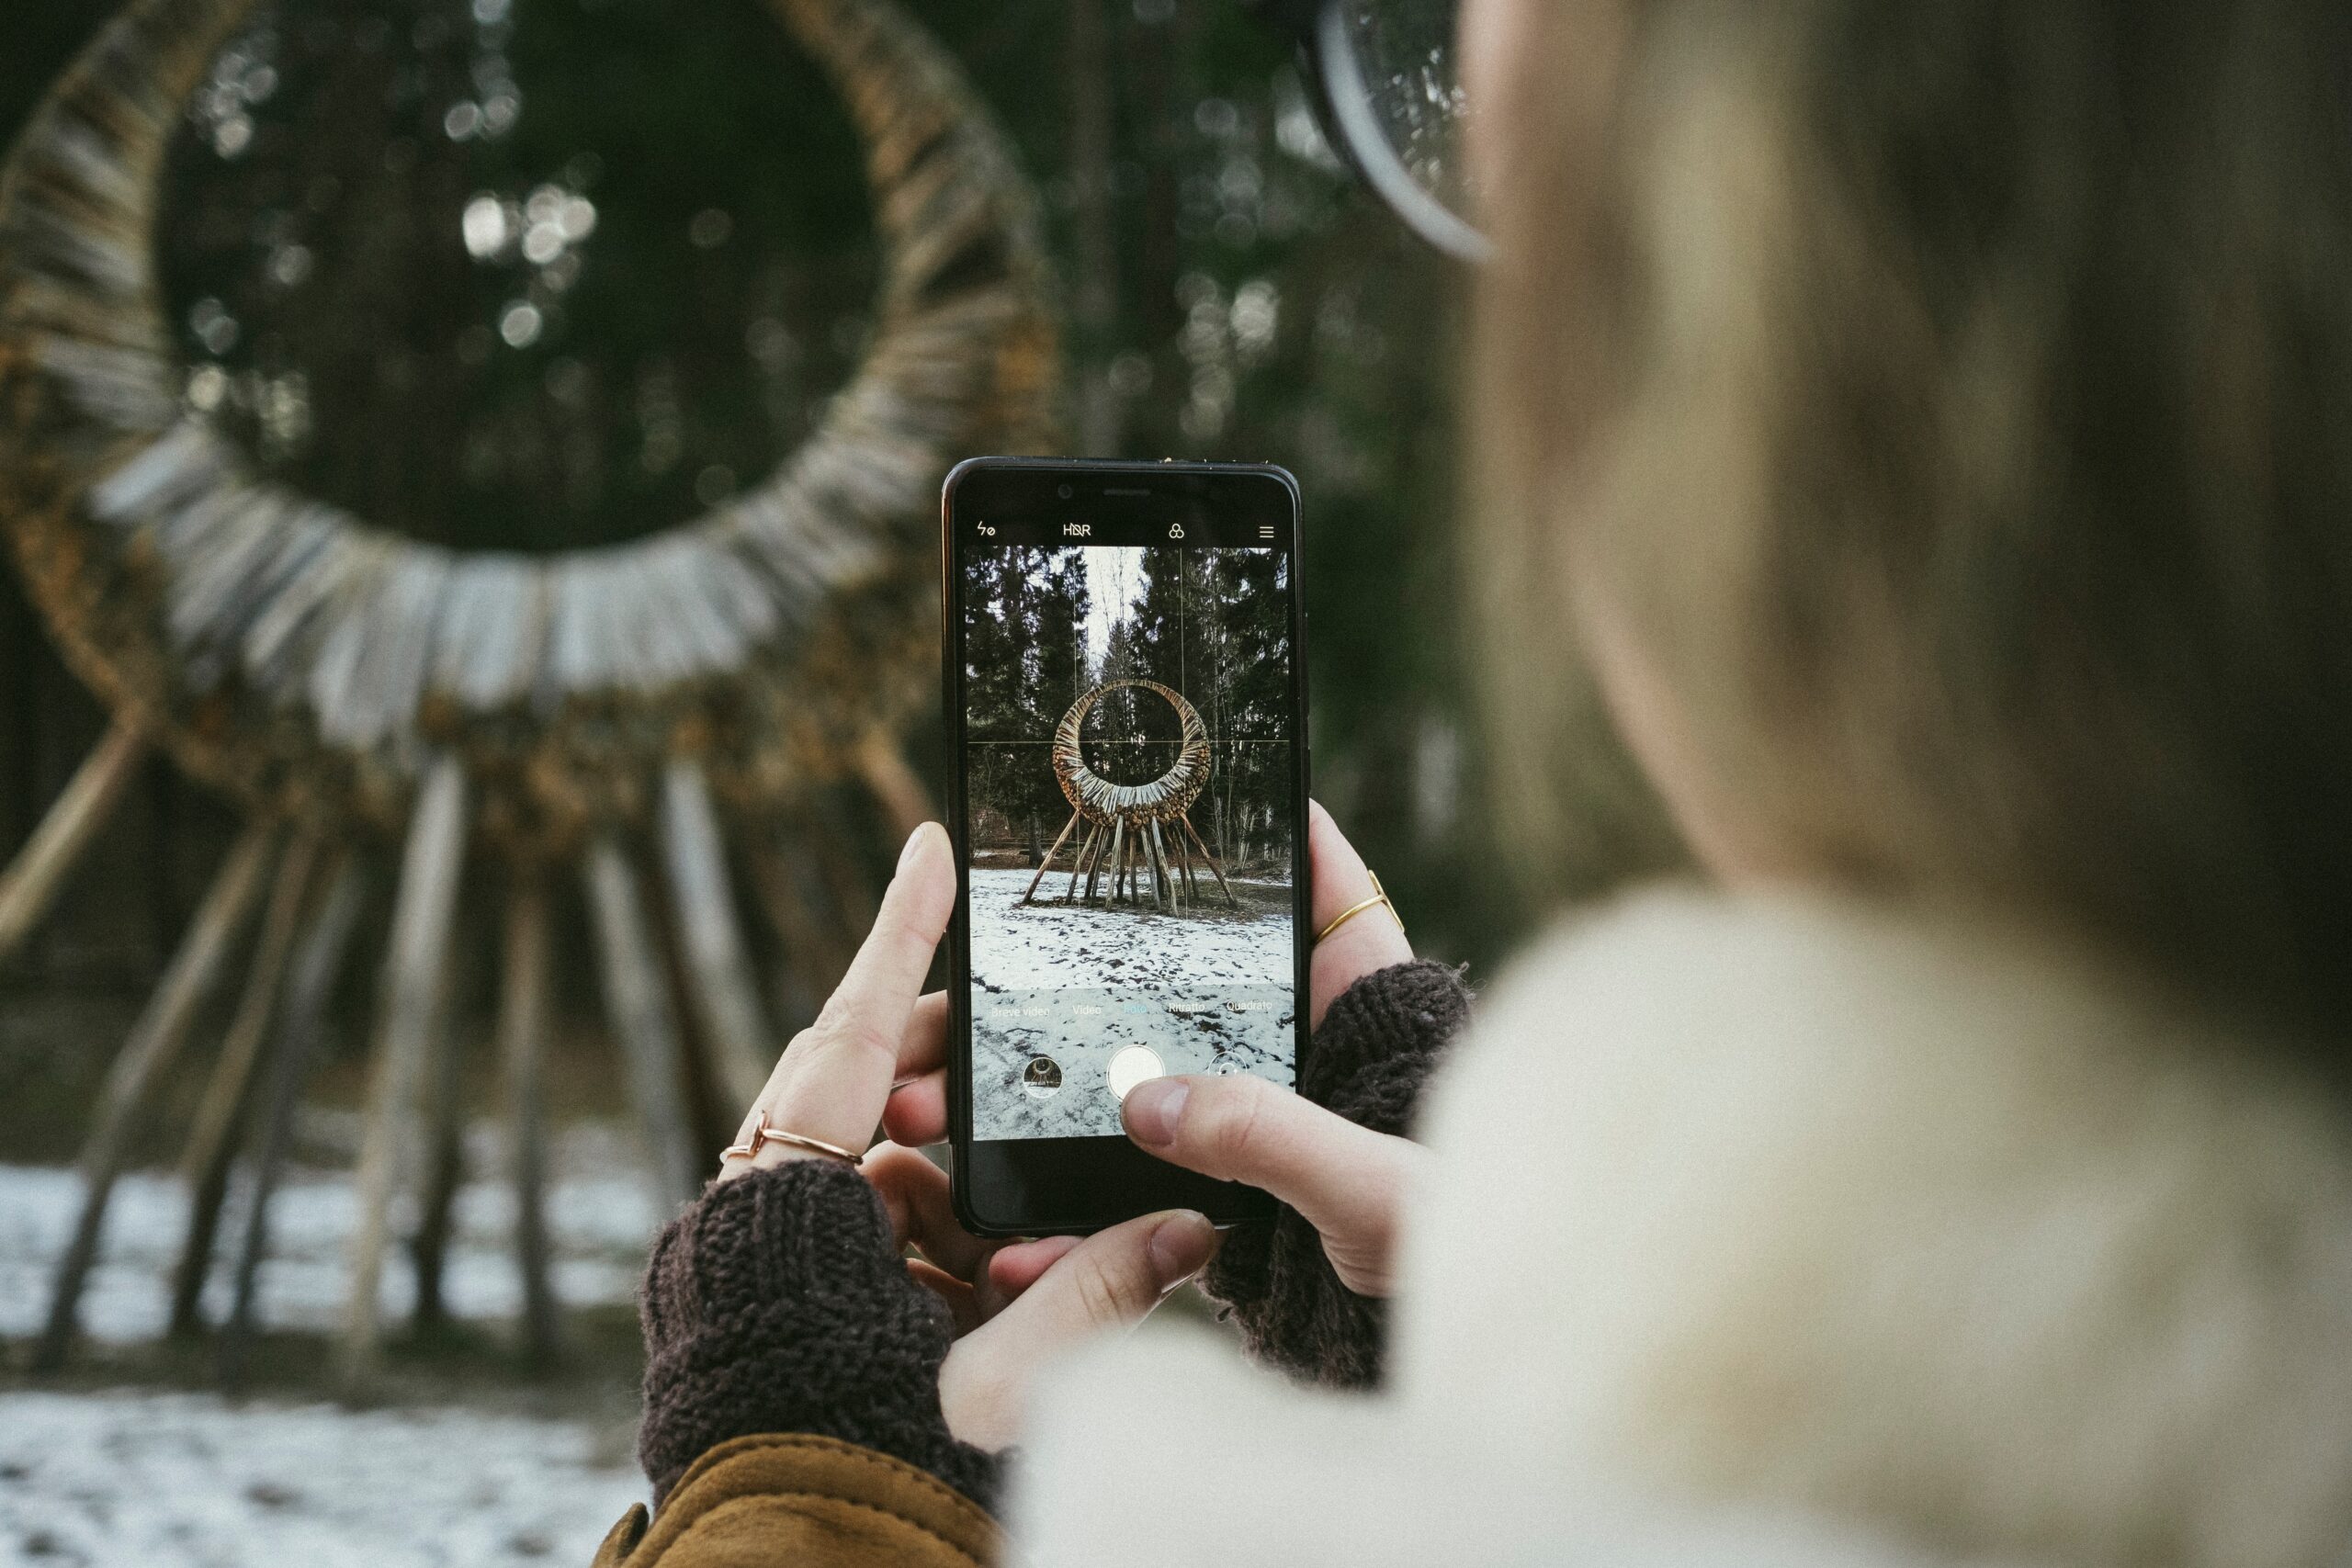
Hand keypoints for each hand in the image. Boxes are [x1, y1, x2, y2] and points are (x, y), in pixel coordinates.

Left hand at [723, 822, 1217, 1448]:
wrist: (792, 1552)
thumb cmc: (862, 1462)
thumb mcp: (996, 1382)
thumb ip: (1095, 1293)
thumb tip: (1196, 1225)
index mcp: (788, 1210)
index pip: (852, 1040)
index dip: (896, 937)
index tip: (928, 848)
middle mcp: (770, 1212)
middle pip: (872, 1088)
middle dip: (962, 1067)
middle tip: (1030, 1040)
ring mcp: (781, 1248)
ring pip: (885, 1160)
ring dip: (964, 1171)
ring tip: (1032, 1217)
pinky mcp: (801, 1288)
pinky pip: (881, 1223)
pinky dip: (945, 1231)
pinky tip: (1005, 1277)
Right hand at [885, 802, 1422, 1297]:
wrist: (1468, 1394)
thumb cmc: (1461, 1259)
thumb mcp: (1378, 1186)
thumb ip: (1271, 1136)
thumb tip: (1150, 1102)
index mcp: (1375, 1028)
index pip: (1333, 898)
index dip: (1278, 836)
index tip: (1204, 783)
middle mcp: (1317, 1068)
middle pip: (1200, 987)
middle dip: (1090, 980)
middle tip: (991, 963)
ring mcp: (1270, 1138)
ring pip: (1151, 1088)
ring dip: (1055, 1095)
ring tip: (955, 1097)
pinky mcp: (1237, 1214)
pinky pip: (1143, 1195)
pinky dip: (1080, 1213)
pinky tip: (1018, 1232)